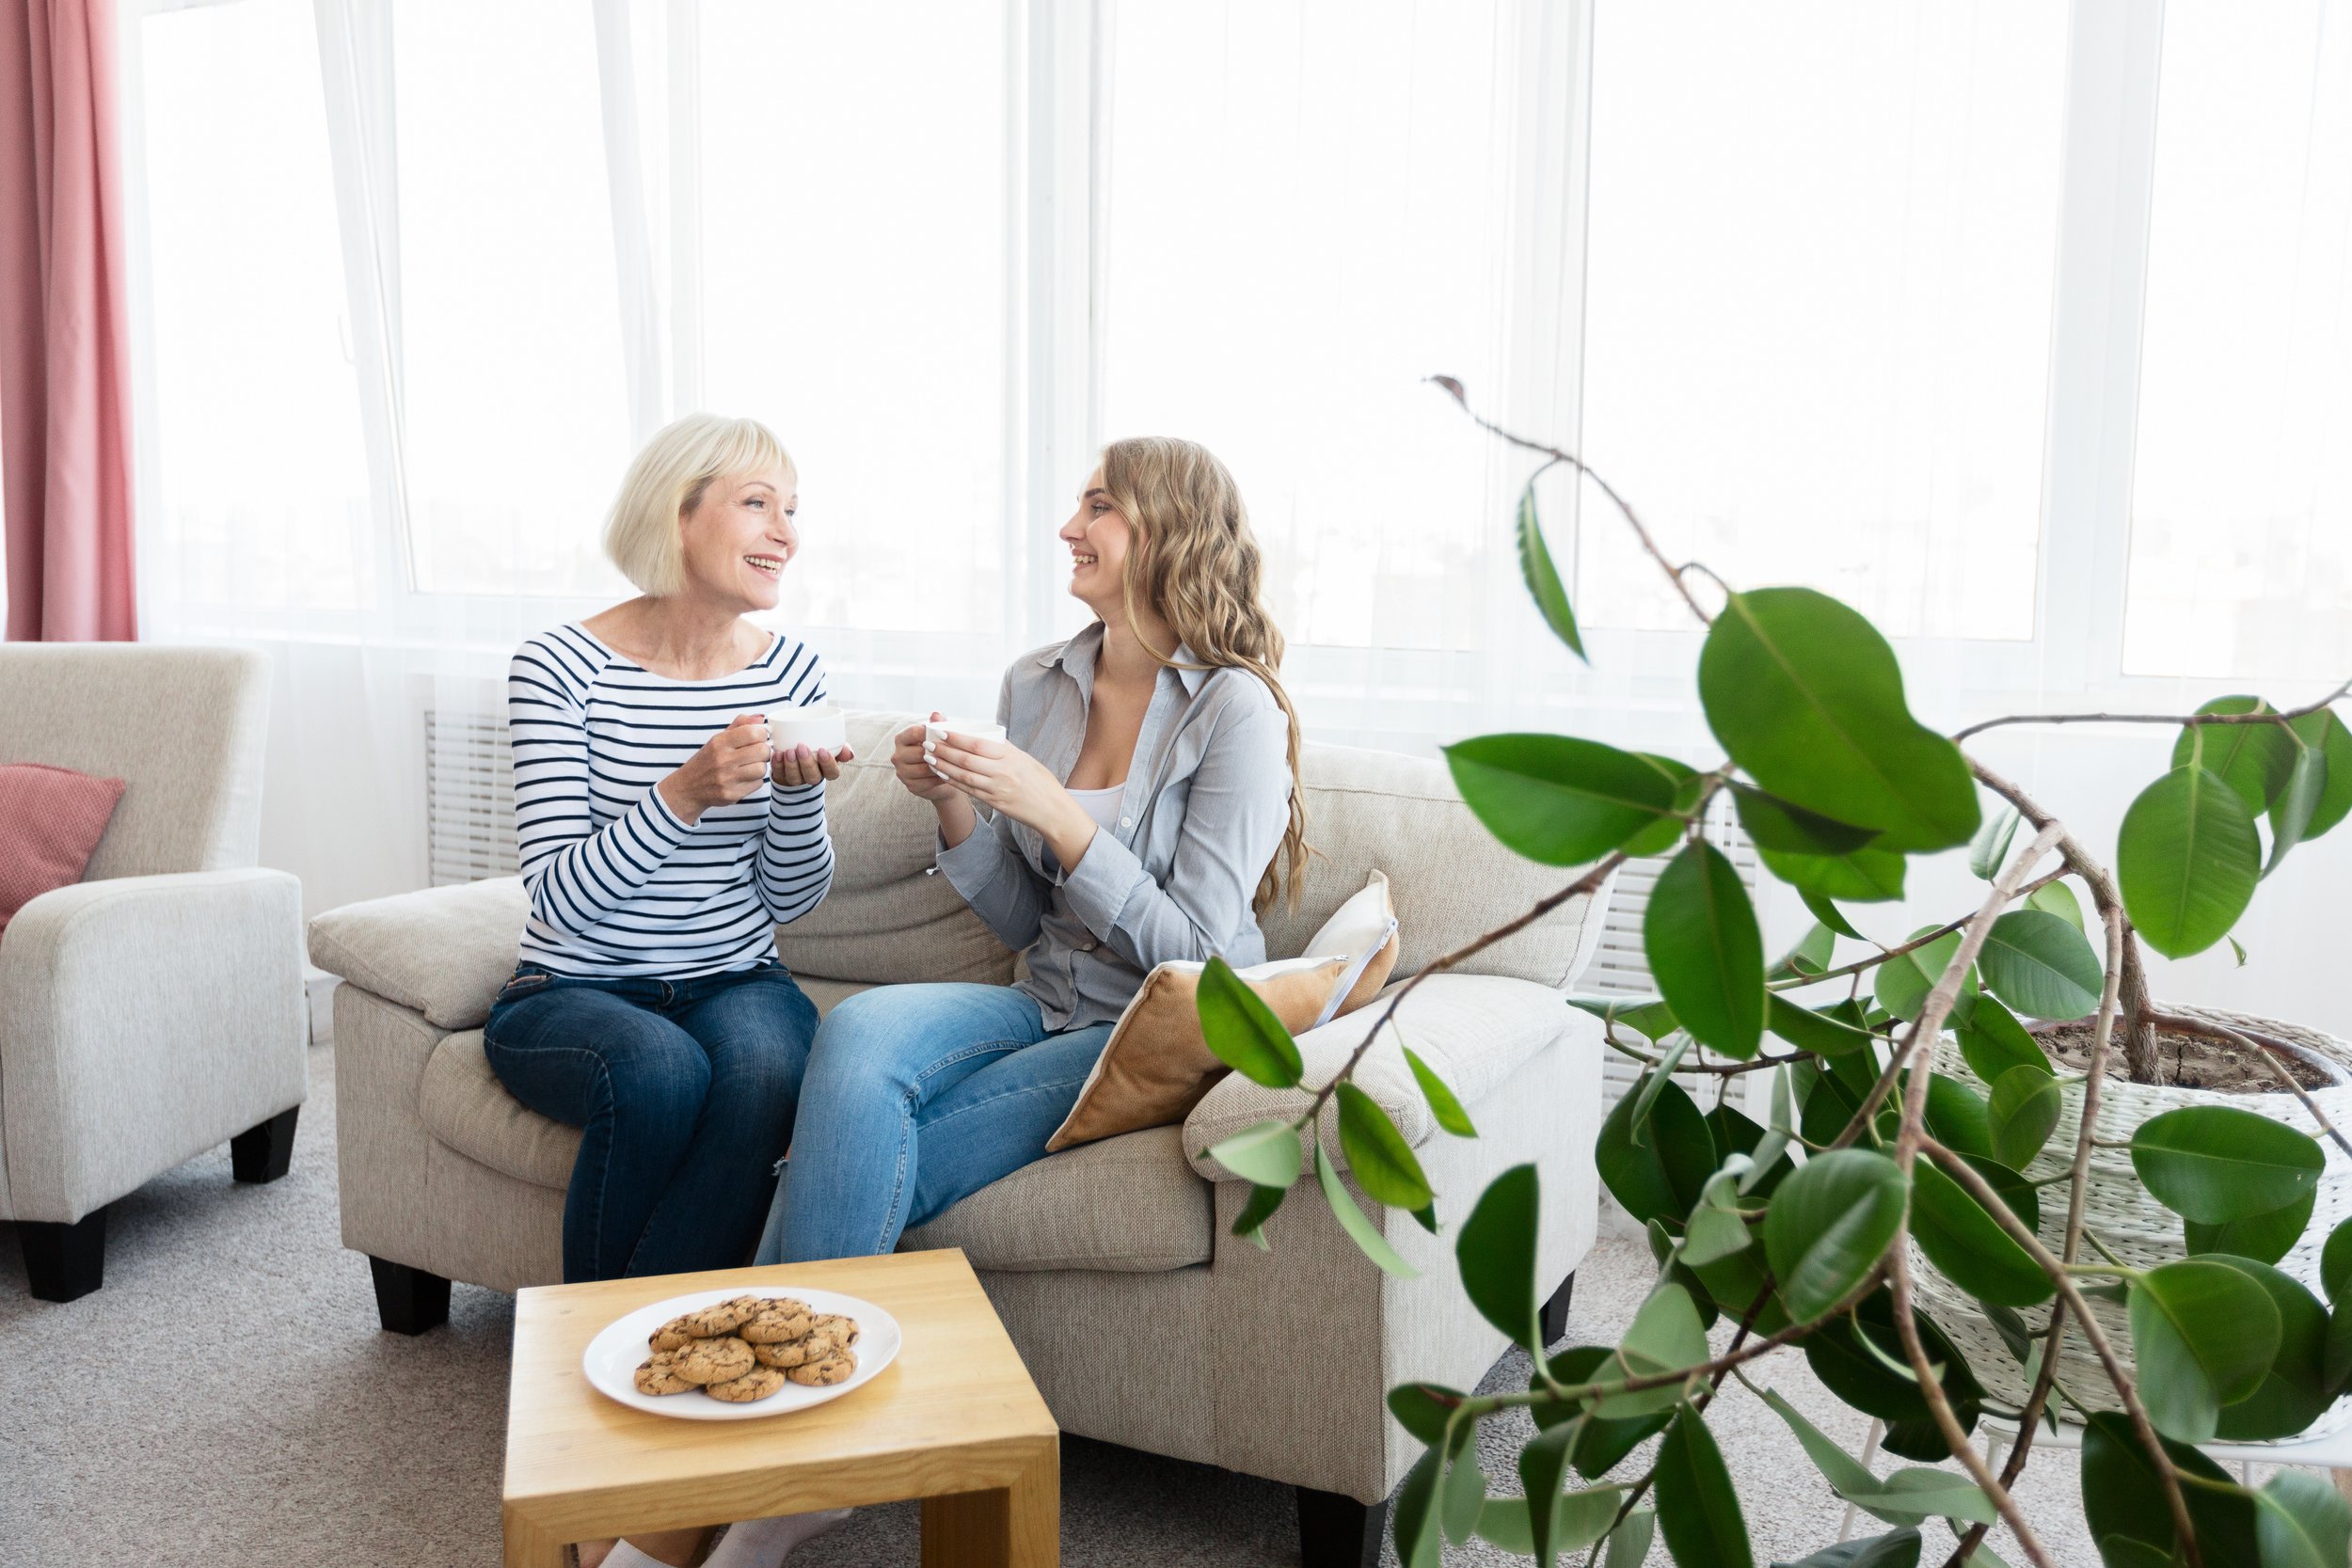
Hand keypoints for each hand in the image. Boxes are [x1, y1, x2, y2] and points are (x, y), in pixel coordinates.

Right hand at [658, 713, 771, 823]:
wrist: (688, 788)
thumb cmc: (707, 761)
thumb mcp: (718, 739)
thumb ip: (740, 725)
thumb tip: (761, 718)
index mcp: (719, 742)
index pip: (753, 733)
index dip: (762, 734)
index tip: (759, 737)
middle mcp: (723, 760)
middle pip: (762, 751)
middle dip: (764, 751)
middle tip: (757, 753)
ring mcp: (727, 779)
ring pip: (762, 769)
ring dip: (760, 767)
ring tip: (750, 766)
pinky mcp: (732, 794)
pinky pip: (758, 784)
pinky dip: (755, 781)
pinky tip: (744, 778)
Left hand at [771, 740, 854, 788]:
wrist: (797, 752)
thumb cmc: (818, 747)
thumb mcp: (831, 746)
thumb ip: (842, 747)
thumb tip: (849, 753)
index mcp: (827, 770)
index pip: (832, 773)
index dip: (828, 764)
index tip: (823, 750)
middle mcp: (812, 776)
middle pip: (813, 777)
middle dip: (807, 763)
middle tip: (801, 747)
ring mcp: (796, 778)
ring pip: (795, 778)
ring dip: (791, 765)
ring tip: (788, 751)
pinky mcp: (781, 776)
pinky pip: (779, 774)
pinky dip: (777, 764)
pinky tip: (777, 754)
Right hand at [891, 713, 964, 803]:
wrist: (939, 776)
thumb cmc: (938, 751)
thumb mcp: (938, 736)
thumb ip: (937, 724)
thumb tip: (936, 714)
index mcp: (901, 739)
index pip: (913, 732)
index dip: (929, 733)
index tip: (944, 734)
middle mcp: (897, 756)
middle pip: (918, 753)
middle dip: (936, 753)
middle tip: (953, 752)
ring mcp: (902, 772)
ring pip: (923, 769)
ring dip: (939, 766)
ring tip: (952, 764)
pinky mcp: (910, 787)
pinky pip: (927, 782)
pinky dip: (940, 778)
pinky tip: (949, 775)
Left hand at [925, 725, 1075, 835]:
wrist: (1051, 809)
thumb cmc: (1039, 780)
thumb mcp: (1024, 758)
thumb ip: (1002, 749)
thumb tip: (980, 736)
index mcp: (1010, 757)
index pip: (978, 745)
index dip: (956, 738)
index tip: (941, 731)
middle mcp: (1002, 772)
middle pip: (966, 760)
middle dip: (944, 750)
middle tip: (928, 743)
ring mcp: (997, 789)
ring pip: (964, 776)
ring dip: (944, 766)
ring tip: (930, 758)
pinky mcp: (994, 802)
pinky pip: (969, 790)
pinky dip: (953, 781)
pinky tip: (942, 774)